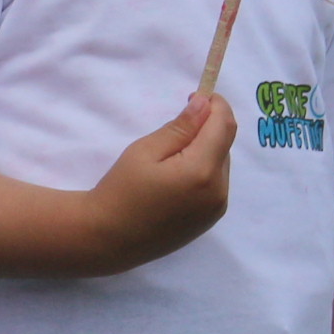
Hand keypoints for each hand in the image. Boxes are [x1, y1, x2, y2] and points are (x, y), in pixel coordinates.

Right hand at [83, 94, 234, 271]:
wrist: (109, 238)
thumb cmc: (121, 190)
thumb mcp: (145, 150)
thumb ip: (180, 127)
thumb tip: (205, 105)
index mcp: (202, 171)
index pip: (223, 126)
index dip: (216, 104)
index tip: (197, 95)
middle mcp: (218, 191)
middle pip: (225, 145)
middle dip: (209, 127)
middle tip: (178, 124)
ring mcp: (217, 208)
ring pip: (221, 164)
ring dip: (207, 149)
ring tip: (172, 155)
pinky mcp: (210, 219)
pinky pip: (216, 184)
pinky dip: (204, 170)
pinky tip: (177, 176)